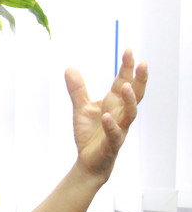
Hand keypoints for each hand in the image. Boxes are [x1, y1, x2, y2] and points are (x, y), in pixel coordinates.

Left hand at [64, 49, 148, 181]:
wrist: (88, 161)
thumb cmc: (90, 134)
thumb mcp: (81, 108)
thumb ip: (78, 89)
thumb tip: (69, 67)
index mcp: (114, 103)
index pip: (124, 81)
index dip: (127, 67)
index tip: (129, 50)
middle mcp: (120, 114)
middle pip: (135, 94)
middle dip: (139, 79)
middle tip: (142, 63)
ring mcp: (119, 128)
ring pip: (131, 113)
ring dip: (130, 100)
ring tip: (125, 86)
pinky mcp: (112, 144)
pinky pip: (115, 134)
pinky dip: (112, 125)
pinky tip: (106, 116)